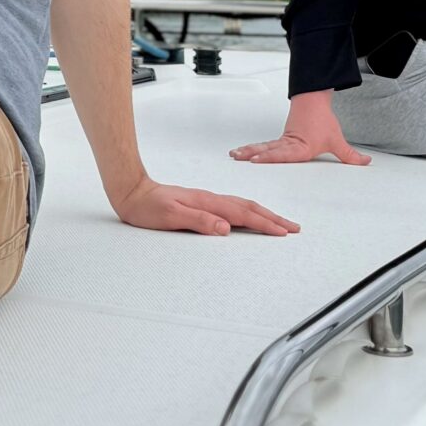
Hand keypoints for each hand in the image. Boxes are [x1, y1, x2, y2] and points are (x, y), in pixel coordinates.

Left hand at [109, 175, 298, 236]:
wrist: (132, 192)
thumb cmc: (147, 207)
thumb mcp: (171, 217)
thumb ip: (199, 221)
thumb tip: (226, 228)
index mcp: (208, 203)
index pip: (243, 215)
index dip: (265, 224)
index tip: (283, 233)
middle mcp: (211, 200)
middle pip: (249, 207)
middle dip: (273, 218)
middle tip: (293, 228)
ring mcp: (207, 200)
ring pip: (243, 206)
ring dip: (264, 214)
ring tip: (279, 222)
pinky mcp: (202, 203)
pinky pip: (233, 206)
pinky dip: (249, 212)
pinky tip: (249, 216)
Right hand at [230, 93, 369, 165]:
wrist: (313, 102)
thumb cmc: (322, 121)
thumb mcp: (337, 140)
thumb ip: (350, 155)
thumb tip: (365, 162)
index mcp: (301, 147)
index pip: (284, 154)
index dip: (270, 157)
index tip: (256, 159)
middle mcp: (288, 145)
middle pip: (269, 150)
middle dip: (253, 155)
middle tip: (240, 158)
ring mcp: (282, 141)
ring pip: (262, 146)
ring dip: (248, 151)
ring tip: (234, 155)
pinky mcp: (279, 140)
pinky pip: (263, 145)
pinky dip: (251, 149)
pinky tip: (240, 152)